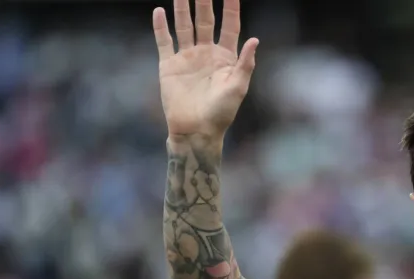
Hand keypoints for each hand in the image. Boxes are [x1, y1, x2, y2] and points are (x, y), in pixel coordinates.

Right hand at [152, 0, 257, 138]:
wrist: (196, 130)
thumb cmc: (221, 113)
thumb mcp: (238, 88)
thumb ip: (245, 64)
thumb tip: (255, 40)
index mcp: (226, 58)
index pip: (230, 26)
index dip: (231, 9)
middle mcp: (207, 53)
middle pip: (205, 20)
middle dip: (204, 2)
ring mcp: (187, 57)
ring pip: (184, 26)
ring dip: (182, 8)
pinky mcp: (169, 65)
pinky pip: (164, 41)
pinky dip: (161, 26)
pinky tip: (159, 11)